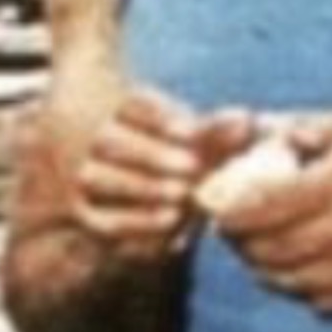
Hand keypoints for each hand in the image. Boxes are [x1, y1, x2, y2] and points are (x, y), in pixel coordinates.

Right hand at [73, 90, 255, 259]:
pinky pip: (102, 221)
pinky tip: (170, 226)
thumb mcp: (202, 147)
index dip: (160, 117)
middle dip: (152, 155)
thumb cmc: (185, 165)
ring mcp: (88, 178)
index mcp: (127, 113)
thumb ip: (218, 134)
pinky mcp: (89, 217)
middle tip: (192, 168)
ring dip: (142, 188)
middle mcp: (99, 142)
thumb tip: (243, 121)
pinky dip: (136, 225)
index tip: (192, 133)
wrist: (158, 207)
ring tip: (182, 197)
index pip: (133, 105)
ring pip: (99, 179)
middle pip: (110, 140)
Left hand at [209, 112, 331, 313]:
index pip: (255, 209)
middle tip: (235, 219)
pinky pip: (309, 298)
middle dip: (237, 235)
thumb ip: (298, 129)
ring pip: (279, 278)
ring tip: (262, 239)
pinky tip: (300, 260)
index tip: (219, 197)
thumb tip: (246, 133)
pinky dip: (294, 282)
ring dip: (260, 260)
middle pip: (260, 248)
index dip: (226, 208)